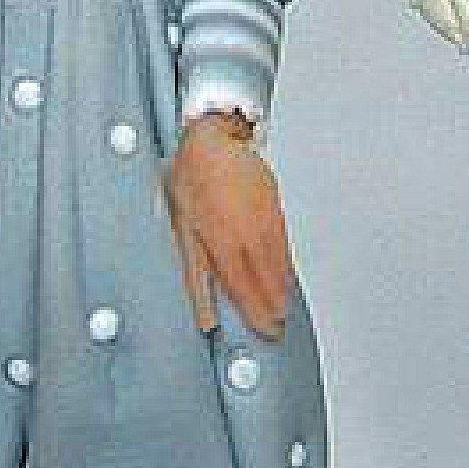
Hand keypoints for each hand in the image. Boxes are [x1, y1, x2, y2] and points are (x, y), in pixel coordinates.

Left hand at [165, 113, 291, 340]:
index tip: (262, 328)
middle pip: (262, 279)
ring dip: (280, 288)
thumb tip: (205, 311)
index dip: (253, 312)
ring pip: (275, 263)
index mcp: (220, 242)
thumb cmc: (191, 178)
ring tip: (283, 307)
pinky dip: (284, 262)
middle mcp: (245, 235)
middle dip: (270, 306)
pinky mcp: (273, 206)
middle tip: (277, 327)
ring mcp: (262, 220)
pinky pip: (282, 243)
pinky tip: (286, 274)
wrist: (213, 139)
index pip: (242, 288)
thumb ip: (196, 274)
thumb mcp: (182, 229)